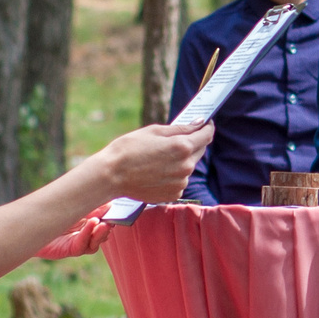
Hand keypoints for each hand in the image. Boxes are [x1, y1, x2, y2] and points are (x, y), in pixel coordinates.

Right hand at [94, 122, 214, 204]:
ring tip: (159, 158)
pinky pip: (180, 180)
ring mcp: (181, 182)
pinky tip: (157, 171)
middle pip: (200, 150)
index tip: (205, 123)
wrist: (111, 175)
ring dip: (181, 160)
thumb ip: (180, 128)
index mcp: (182, 147)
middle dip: (193, 142)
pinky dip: (174, 174)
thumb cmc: (129, 149)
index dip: (207, 127)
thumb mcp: (154, 131)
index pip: (206, 135)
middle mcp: (186, 166)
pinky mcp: (174, 194)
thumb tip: (199, 123)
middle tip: (177, 139)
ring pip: (189, 166)